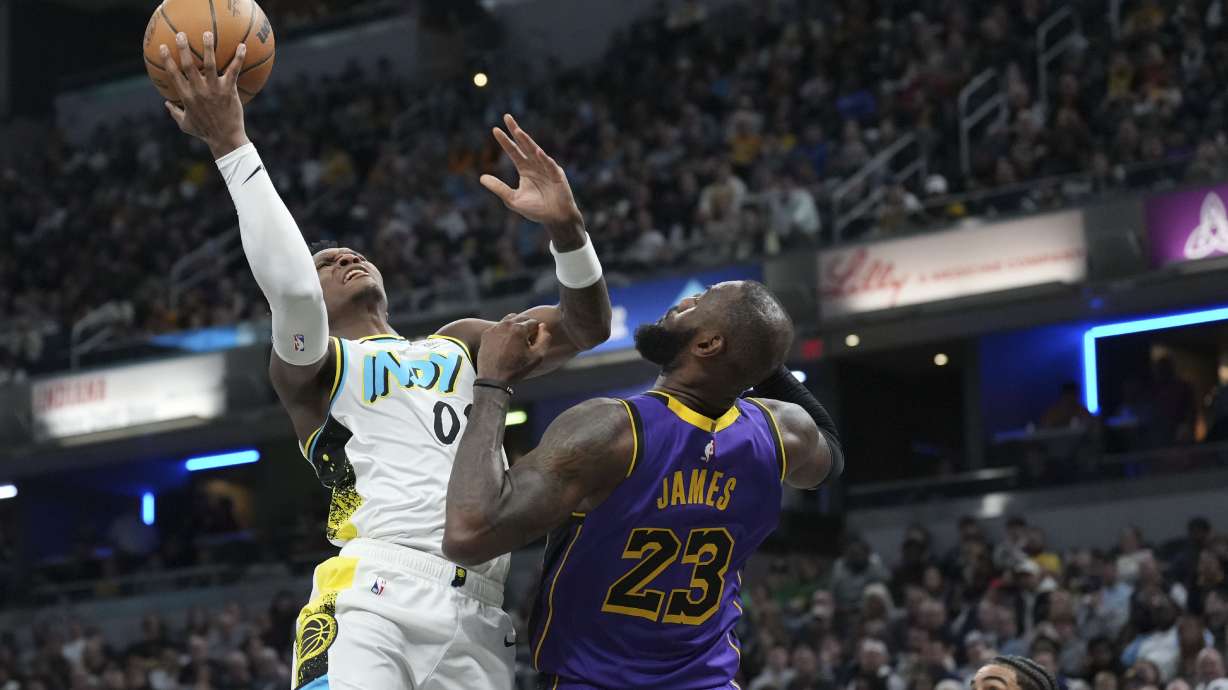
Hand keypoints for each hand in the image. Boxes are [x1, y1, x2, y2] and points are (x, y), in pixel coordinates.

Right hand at [159, 31, 248, 157]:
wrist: (225, 139)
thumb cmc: (205, 132)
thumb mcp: (185, 124)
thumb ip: (174, 113)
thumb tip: (166, 103)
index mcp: (186, 96)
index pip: (173, 74)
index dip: (167, 60)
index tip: (163, 47)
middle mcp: (198, 90)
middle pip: (188, 65)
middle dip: (183, 48)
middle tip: (181, 34)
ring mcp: (214, 89)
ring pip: (209, 64)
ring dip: (208, 48)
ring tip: (207, 33)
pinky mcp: (229, 90)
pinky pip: (234, 71)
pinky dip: (238, 58)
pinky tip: (242, 46)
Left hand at [476, 314, 551, 382]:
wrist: (493, 379)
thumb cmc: (517, 368)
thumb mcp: (538, 356)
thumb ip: (545, 338)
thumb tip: (542, 326)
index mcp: (519, 328)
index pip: (534, 322)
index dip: (537, 333)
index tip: (533, 344)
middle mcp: (506, 324)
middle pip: (522, 318)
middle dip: (527, 327)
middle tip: (526, 342)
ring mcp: (495, 328)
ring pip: (510, 319)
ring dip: (516, 326)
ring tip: (516, 341)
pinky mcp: (486, 333)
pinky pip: (499, 327)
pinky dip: (504, 332)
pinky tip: (505, 345)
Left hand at [480, 114, 583, 233]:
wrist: (555, 219)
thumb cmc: (536, 209)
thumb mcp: (513, 199)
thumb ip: (499, 188)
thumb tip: (481, 178)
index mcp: (525, 169)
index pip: (513, 151)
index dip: (505, 141)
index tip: (495, 130)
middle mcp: (535, 165)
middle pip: (524, 145)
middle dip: (516, 131)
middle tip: (506, 117)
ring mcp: (547, 168)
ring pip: (535, 151)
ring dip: (527, 142)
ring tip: (518, 132)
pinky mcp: (557, 176)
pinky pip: (550, 165)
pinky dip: (544, 159)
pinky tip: (537, 152)